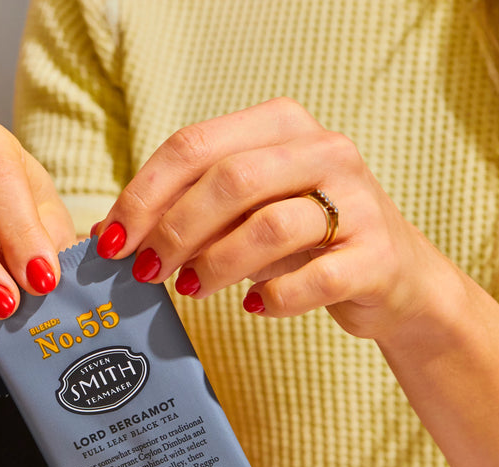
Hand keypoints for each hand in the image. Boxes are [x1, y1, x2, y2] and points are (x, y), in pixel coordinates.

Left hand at [93, 97, 460, 343]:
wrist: (393, 278)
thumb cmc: (303, 244)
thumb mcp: (240, 219)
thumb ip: (183, 216)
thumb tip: (106, 233)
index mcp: (281, 126)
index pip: (196, 146)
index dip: (145, 194)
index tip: (113, 241)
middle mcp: (323, 151)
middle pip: (230, 180)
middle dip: (175, 230)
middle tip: (147, 272)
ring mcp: (357, 201)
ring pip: (271, 226)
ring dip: (217, 264)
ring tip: (192, 290)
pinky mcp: (376, 255)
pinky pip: (315, 278)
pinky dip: (275, 298)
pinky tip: (254, 307)